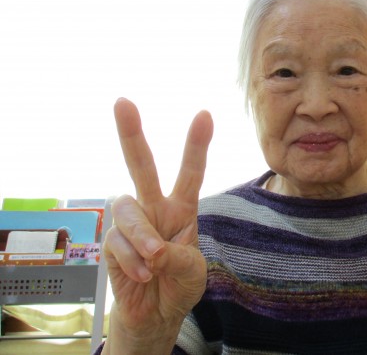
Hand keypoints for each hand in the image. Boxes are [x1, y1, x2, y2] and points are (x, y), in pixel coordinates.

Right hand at [102, 98, 212, 351]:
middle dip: (132, 134)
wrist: (156, 315)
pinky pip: (116, 242)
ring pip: (126, 208)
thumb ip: (178, 257)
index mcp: (182, 208)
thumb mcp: (193, 272)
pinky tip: (143, 276)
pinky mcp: (110, 243)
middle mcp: (154, 208)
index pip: (190, 173)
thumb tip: (152, 249)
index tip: (204, 114)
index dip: (197, 145)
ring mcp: (131, 224)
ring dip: (142, 236)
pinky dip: (132, 262)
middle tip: (122, 102)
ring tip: (155, 261)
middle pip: (141, 166)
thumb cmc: (179, 285)